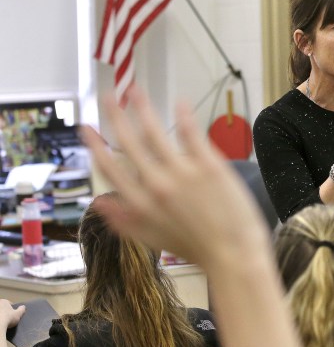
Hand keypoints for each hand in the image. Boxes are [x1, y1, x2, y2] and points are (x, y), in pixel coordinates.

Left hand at [0, 300, 24, 331]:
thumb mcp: (19, 314)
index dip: (12, 308)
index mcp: (3, 301)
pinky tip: (0, 324)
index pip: (9, 303)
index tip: (13, 314)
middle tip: (8, 318)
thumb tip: (23, 307)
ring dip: (1, 316)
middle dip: (5, 312)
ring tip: (3, 322)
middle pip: (2, 308)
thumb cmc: (8, 318)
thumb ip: (22, 309)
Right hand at [80, 88, 270, 266]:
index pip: (110, 169)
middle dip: (116, 117)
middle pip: (129, 144)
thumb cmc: (197, 249)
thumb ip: (123, 221)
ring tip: (135, 91)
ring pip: (155, 133)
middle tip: (109, 97)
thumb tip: (97, 203)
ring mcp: (182, 173)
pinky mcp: (209, 166)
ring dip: (143, 109)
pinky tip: (179, 102)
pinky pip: (191, 134)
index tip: (86, 128)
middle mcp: (156, 186)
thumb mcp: (152, 240)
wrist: (234, 255)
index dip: (95, 146)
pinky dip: (183, 116)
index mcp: (140, 205)